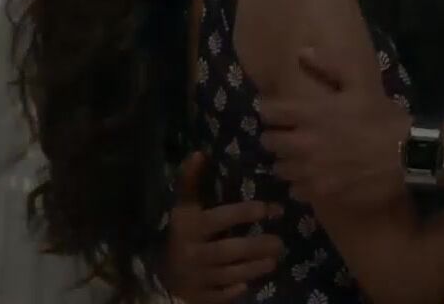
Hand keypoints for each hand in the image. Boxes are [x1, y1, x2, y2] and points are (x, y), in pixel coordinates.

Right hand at [162, 152, 283, 303]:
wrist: (163, 275)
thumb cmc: (184, 234)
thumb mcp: (185, 208)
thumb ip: (191, 182)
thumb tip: (199, 153)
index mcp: (189, 227)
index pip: (219, 219)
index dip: (245, 213)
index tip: (270, 208)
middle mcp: (191, 253)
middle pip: (228, 250)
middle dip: (256, 245)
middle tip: (280, 242)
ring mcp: (196, 277)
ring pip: (229, 273)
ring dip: (255, 267)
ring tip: (275, 258)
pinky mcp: (200, 296)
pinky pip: (222, 295)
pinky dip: (235, 290)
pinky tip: (250, 284)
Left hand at [260, 48, 410, 207]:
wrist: (408, 156)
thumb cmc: (383, 118)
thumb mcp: (361, 83)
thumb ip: (329, 66)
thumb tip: (301, 53)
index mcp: (311, 113)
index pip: (268, 111)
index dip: (270, 110)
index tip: (278, 112)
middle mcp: (303, 142)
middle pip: (268, 142)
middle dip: (275, 136)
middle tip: (289, 135)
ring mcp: (310, 170)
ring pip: (280, 167)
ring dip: (287, 161)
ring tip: (300, 158)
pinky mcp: (321, 192)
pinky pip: (296, 189)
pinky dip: (301, 183)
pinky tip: (314, 177)